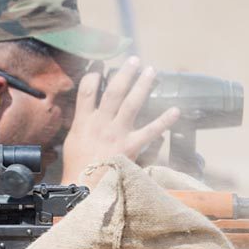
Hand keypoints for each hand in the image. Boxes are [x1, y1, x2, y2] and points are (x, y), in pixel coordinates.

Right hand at [60, 57, 180, 186]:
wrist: (83, 188)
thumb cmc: (77, 166)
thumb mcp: (73, 141)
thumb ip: (82, 123)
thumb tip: (88, 109)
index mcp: (83, 122)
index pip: (87, 91)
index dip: (94, 75)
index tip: (101, 65)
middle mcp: (101, 123)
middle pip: (113, 91)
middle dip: (124, 73)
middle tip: (134, 60)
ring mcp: (117, 134)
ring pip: (131, 104)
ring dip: (142, 85)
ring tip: (151, 71)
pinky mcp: (131, 146)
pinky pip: (150, 131)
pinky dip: (164, 121)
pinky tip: (175, 110)